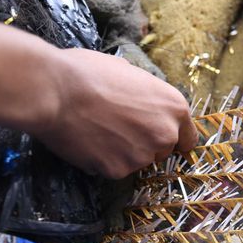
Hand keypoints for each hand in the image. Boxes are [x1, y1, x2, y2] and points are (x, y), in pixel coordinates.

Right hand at [34, 48, 196, 178]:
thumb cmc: (88, 73)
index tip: (162, 140)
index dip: (174, 139)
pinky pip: (113, 169)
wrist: (55, 90)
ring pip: (137, 161)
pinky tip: (87, 142)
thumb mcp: (128, 71)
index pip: (188, 137)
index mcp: (175, 107)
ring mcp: (143, 155)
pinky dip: (102, 161)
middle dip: (145, 144)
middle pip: (162, 151)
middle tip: (118, 129)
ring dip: (122, 153)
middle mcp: (165, 134)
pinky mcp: (119, 171)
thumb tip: (141, 97)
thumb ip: (145, 92)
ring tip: (97, 130)